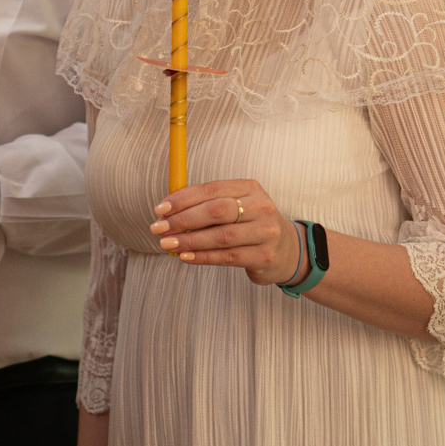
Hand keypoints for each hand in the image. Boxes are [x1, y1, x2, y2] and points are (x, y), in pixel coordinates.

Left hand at [148, 179, 299, 286]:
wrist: (286, 250)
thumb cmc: (249, 224)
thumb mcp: (236, 206)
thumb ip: (206, 205)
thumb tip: (166, 211)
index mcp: (250, 188)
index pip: (212, 189)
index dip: (183, 198)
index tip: (160, 208)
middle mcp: (260, 207)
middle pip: (216, 211)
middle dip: (183, 219)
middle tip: (158, 227)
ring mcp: (265, 232)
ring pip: (220, 236)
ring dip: (189, 240)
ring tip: (167, 243)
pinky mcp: (264, 256)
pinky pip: (227, 257)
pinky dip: (203, 256)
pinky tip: (185, 256)